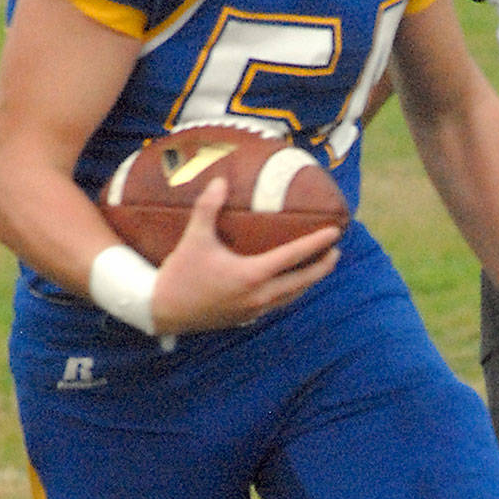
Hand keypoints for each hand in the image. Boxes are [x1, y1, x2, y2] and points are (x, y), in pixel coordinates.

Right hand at [151, 175, 341, 333]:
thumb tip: (220, 180)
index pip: (293, 257)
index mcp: (251, 275)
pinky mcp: (245, 318)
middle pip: (301, 281)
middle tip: (336, 252)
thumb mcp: (194, 237)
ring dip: (308, 282)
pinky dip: (290, 293)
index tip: (335, 234)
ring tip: (319, 268)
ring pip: (291, 296)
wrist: (162, 310)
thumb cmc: (180, 272)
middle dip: (322, 267)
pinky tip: (289, 285)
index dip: (316, 244)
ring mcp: (253, 310)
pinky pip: (277, 305)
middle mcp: (258, 296)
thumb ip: (208, 208)